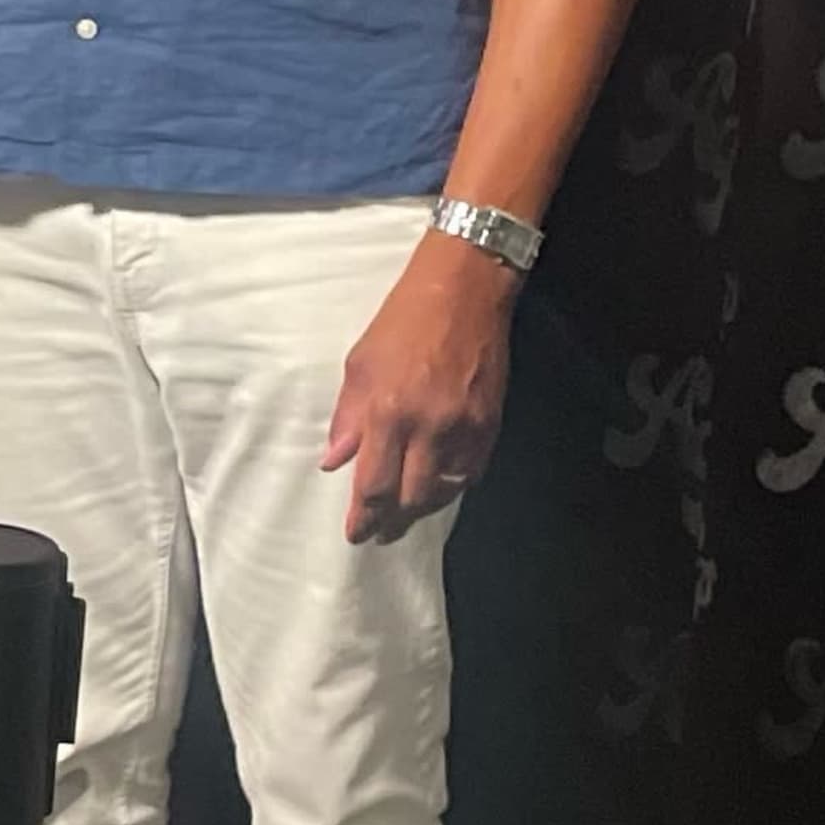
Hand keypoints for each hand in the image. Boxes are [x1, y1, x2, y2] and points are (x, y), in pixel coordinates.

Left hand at [320, 233, 514, 545]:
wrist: (465, 290)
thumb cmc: (403, 320)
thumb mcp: (360, 363)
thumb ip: (348, 417)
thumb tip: (334, 461)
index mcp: (389, 412)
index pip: (374, 484)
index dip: (363, 517)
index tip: (355, 535)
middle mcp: (429, 427)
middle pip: (410, 498)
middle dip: (392, 522)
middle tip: (380, 533)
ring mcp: (464, 427)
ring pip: (443, 490)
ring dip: (422, 508)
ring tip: (405, 516)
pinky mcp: (490, 422)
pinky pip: (470, 471)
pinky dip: (452, 485)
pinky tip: (438, 488)